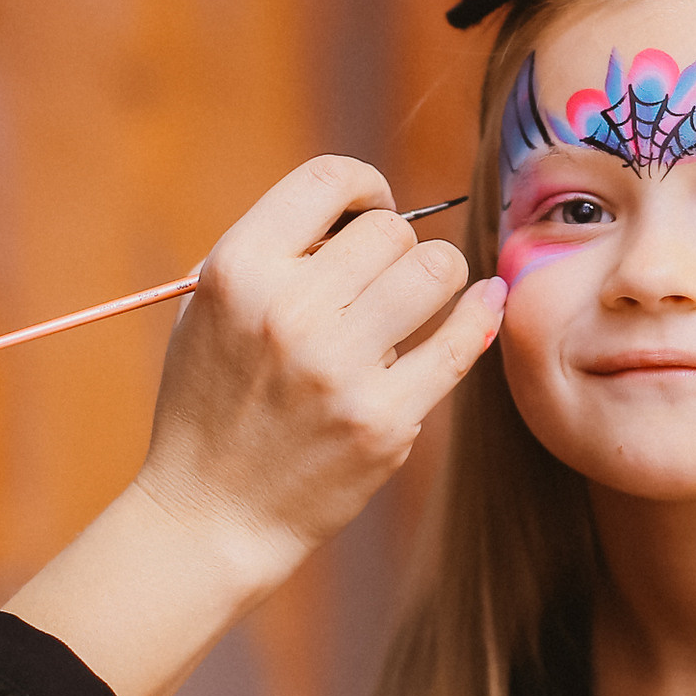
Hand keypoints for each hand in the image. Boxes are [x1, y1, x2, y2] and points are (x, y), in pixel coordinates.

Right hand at [5, 157, 502, 695]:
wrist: (210, 515)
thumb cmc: (213, 401)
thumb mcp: (210, 308)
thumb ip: (275, 251)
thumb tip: (366, 210)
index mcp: (238, 271)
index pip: (328, 181)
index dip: (365, 187)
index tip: (373, 211)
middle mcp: (288, 312)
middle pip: (392, 231)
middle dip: (397, 247)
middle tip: (386, 279)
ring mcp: (340, 369)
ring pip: (437, 271)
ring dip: (439, 277)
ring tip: (422, 296)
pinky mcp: (384, 420)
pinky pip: (461, 340)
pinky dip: (481, 312)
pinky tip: (485, 302)